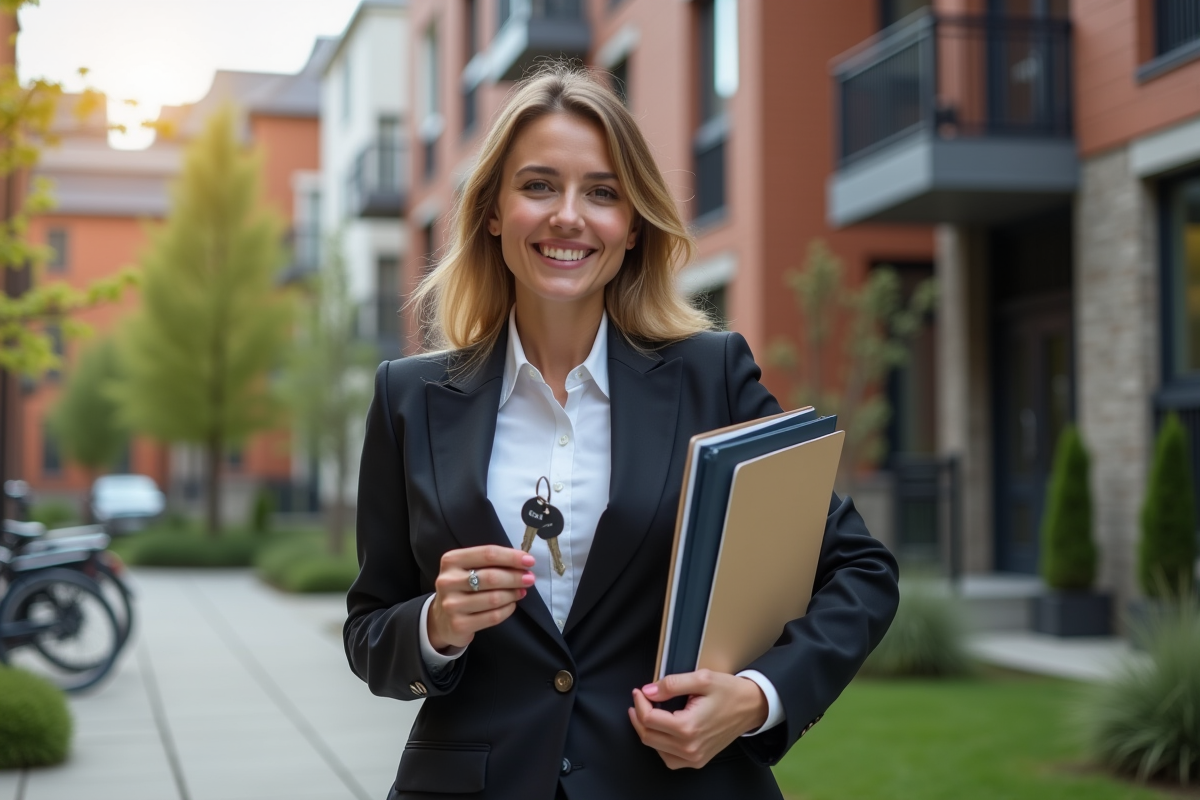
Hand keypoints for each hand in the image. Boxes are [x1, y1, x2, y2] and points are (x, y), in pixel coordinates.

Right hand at [428, 545, 534, 651]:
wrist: (441, 619)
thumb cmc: (462, 588)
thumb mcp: (468, 569)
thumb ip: (490, 563)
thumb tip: (523, 563)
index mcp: (451, 561)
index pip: (487, 554)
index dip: (512, 557)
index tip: (529, 561)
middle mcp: (448, 581)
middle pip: (491, 577)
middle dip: (515, 577)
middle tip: (530, 579)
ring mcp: (452, 604)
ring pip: (494, 598)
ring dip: (513, 594)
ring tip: (521, 592)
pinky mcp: (459, 624)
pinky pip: (493, 616)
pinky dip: (507, 610)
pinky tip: (511, 605)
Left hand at [628, 670, 767, 769]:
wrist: (752, 707)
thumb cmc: (730, 692)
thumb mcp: (702, 678)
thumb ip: (672, 684)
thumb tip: (648, 691)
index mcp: (689, 727)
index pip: (649, 719)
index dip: (639, 703)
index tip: (639, 691)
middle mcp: (690, 747)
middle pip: (648, 736)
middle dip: (639, 715)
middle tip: (639, 700)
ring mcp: (694, 757)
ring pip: (655, 748)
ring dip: (646, 730)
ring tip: (645, 713)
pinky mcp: (698, 761)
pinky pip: (669, 759)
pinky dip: (659, 746)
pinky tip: (660, 731)